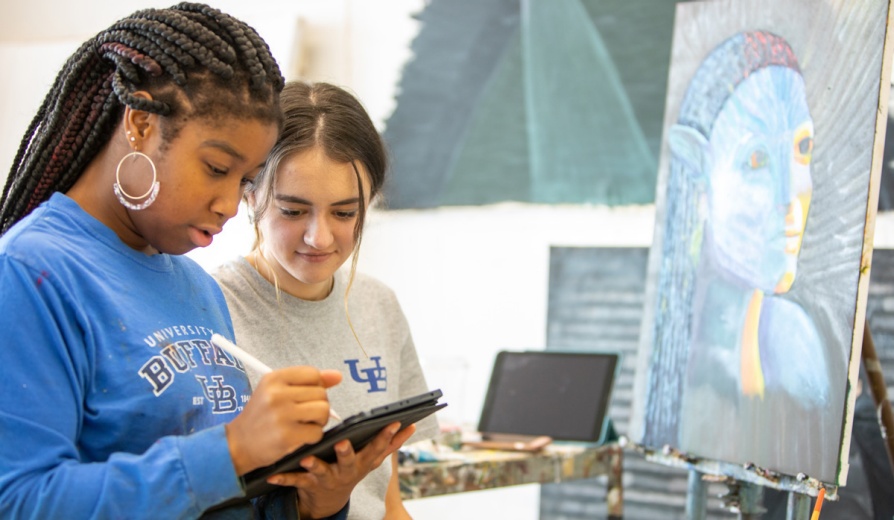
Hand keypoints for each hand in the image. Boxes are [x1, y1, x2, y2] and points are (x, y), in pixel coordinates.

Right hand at [225, 368, 341, 474]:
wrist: (238, 444)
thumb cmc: (261, 416)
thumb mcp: (278, 391)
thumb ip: (308, 382)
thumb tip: (338, 376)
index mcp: (274, 378)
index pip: (313, 374)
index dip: (316, 387)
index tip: (305, 398)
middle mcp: (276, 394)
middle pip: (321, 393)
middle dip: (318, 406)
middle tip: (302, 415)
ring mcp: (281, 415)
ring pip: (323, 411)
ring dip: (318, 421)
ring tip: (303, 425)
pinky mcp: (286, 436)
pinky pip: (317, 432)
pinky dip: (313, 437)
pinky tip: (298, 437)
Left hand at [267, 422, 416, 518]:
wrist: (328, 500)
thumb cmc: (351, 469)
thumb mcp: (372, 459)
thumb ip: (392, 444)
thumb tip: (412, 426)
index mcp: (362, 462)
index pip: (377, 448)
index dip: (386, 437)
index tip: (393, 422)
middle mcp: (347, 472)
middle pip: (349, 462)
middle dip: (347, 453)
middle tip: (344, 442)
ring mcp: (327, 479)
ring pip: (321, 472)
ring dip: (315, 466)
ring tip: (307, 459)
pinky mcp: (308, 485)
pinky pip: (294, 482)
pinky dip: (284, 478)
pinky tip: (273, 473)